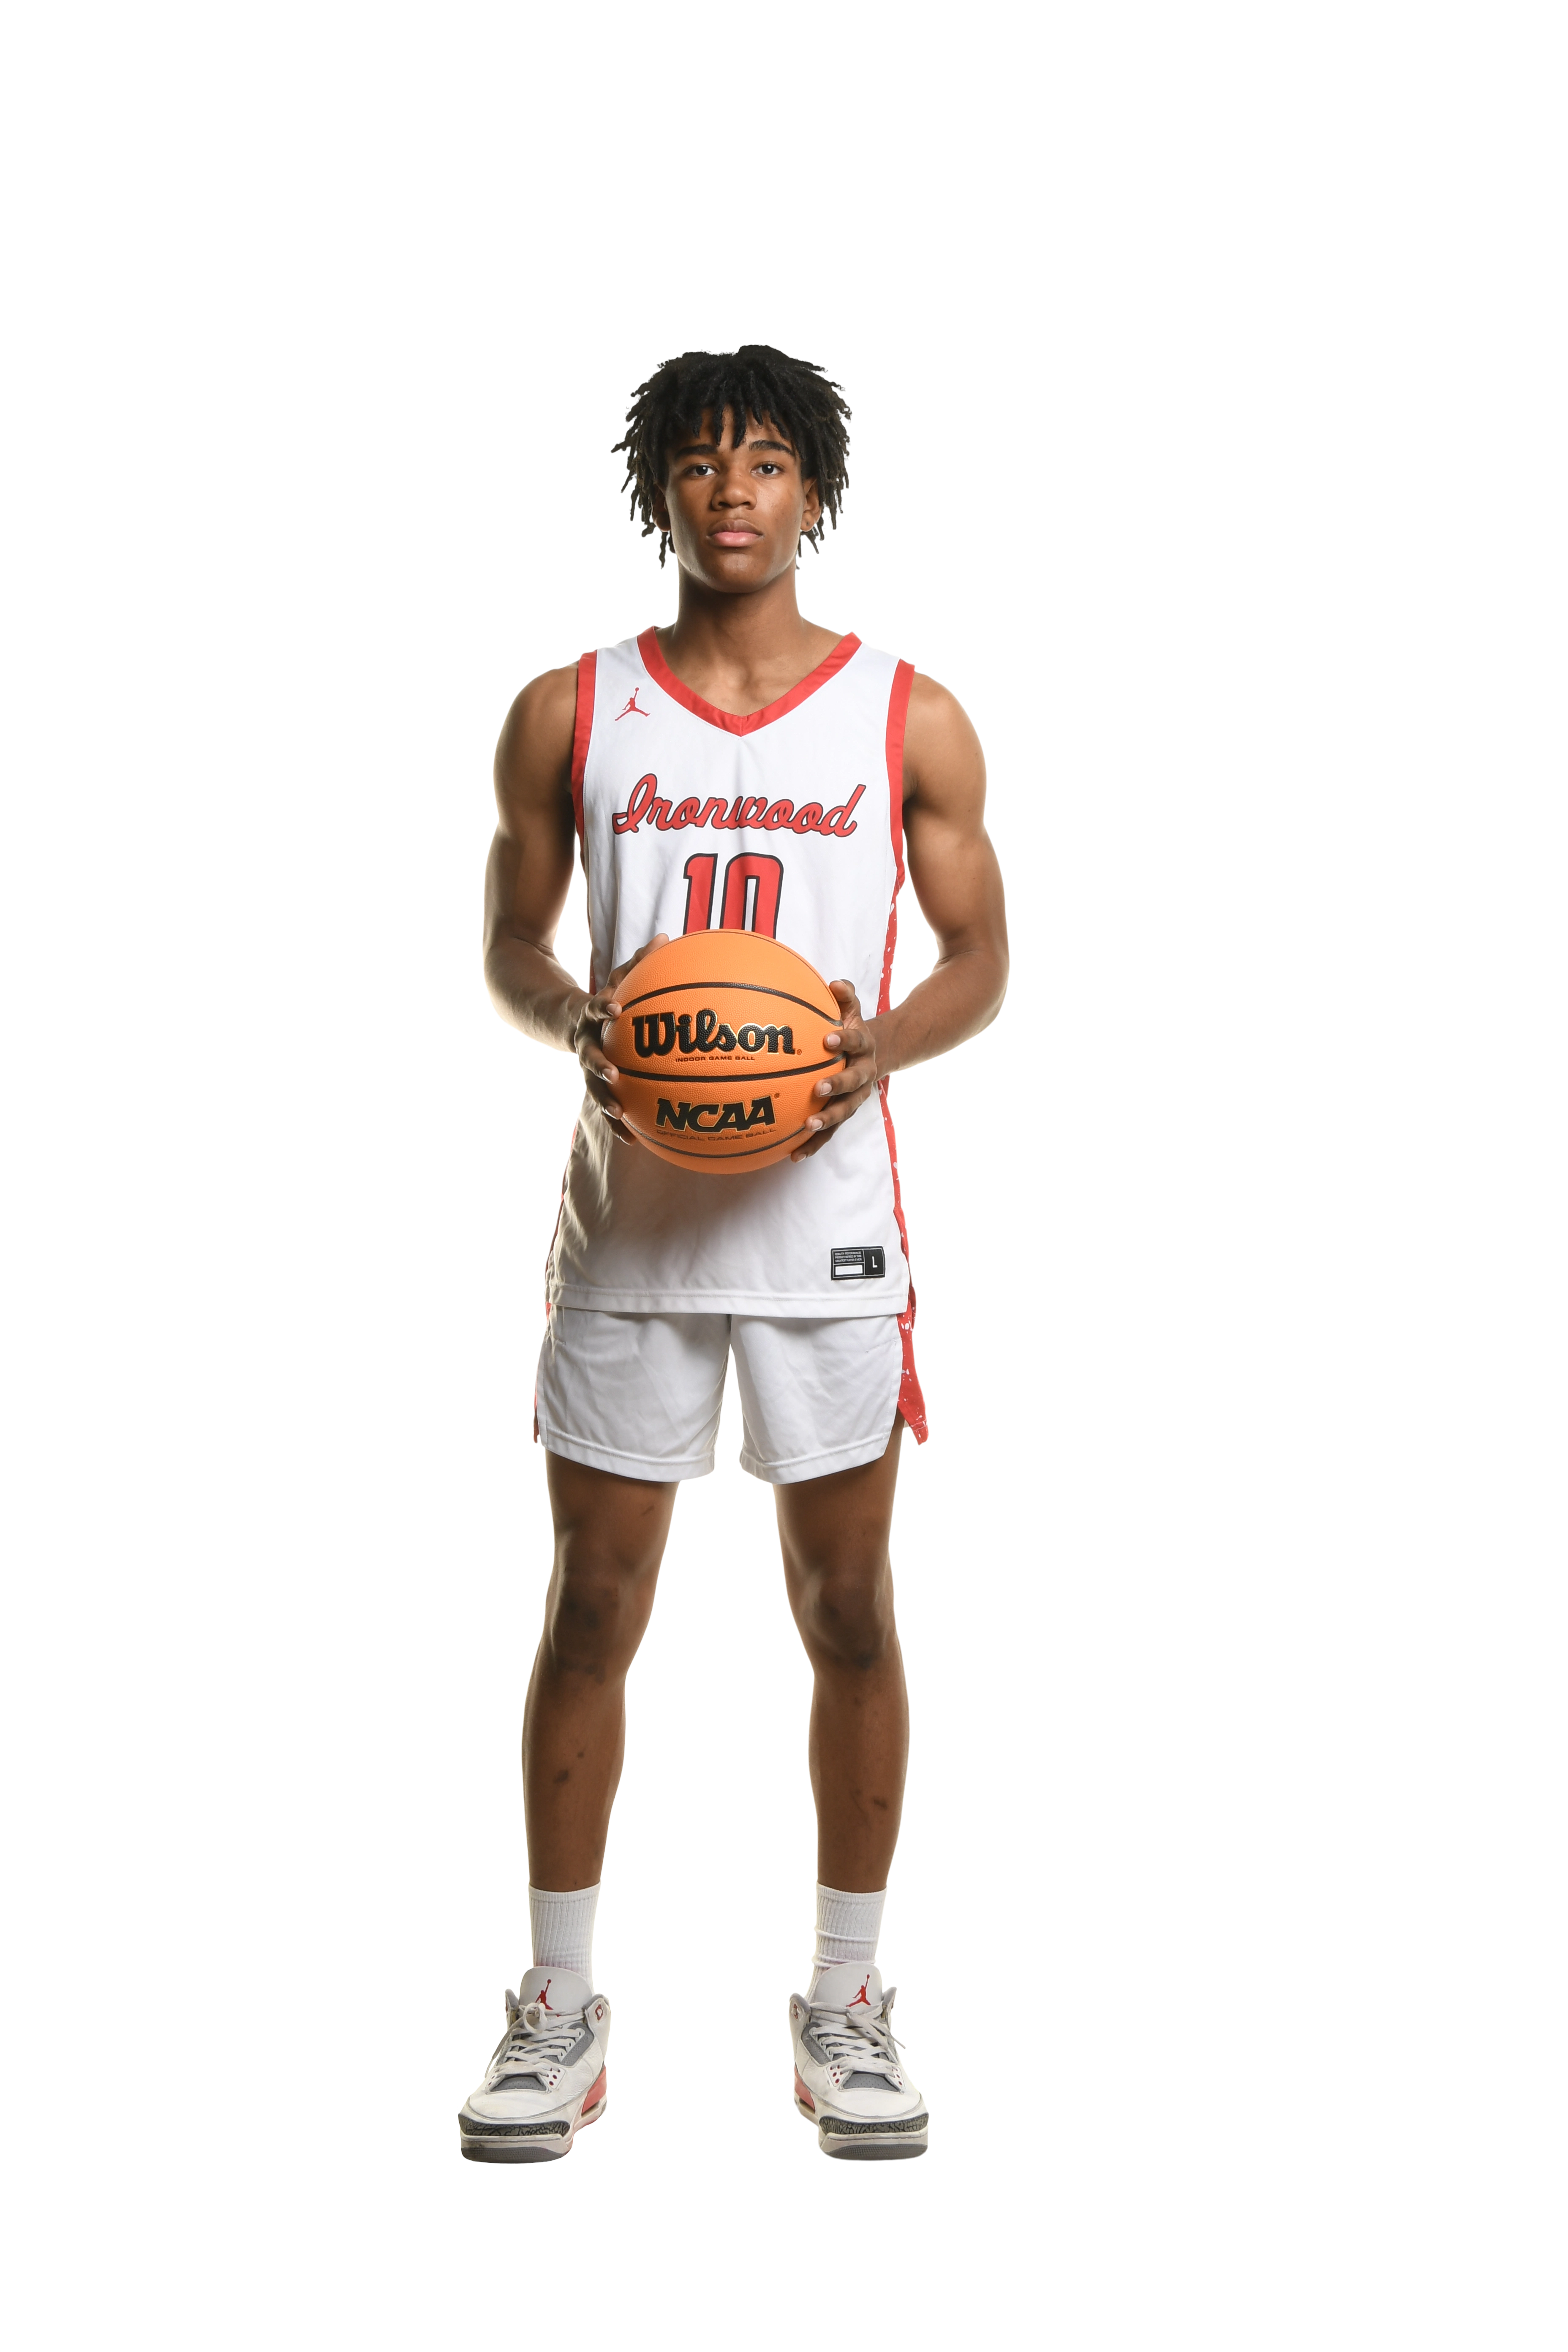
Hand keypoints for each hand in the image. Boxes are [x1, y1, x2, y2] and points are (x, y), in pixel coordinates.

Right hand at [571, 933, 668, 1146]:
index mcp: (589, 1016)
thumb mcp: (617, 978)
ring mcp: (586, 1066)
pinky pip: (604, 1104)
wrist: (561, 1020)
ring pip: (592, 1086)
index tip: (615, 1008)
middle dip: (598, 1065)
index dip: (602, 1008)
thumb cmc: (603, 998)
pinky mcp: (593, 1082)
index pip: (593, 1009)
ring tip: (619, 1114)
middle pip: (587, 1055)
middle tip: (612, 1074)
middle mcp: (583, 1042)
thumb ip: (639, 961)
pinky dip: (616, 1122)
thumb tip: (667, 936)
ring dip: (604, 1100)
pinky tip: (632, 1141)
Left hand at [790, 980, 878, 1161]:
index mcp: (864, 1047)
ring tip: (808, 1127)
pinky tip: (793, 1155)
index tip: (829, 1038)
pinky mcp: (843, 1115)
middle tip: (818, 1089)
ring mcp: (855, 1098)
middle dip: (837, 1086)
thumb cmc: (853, 1029)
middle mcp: (863, 1074)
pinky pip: (830, 1132)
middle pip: (853, 1083)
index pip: (857, 1042)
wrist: (877, 1055)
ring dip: (827, 1121)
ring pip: (843, 1112)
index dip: (845, 1040)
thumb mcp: (853, 1010)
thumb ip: (846, 995)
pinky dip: (813, 1144)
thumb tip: (835, 982)